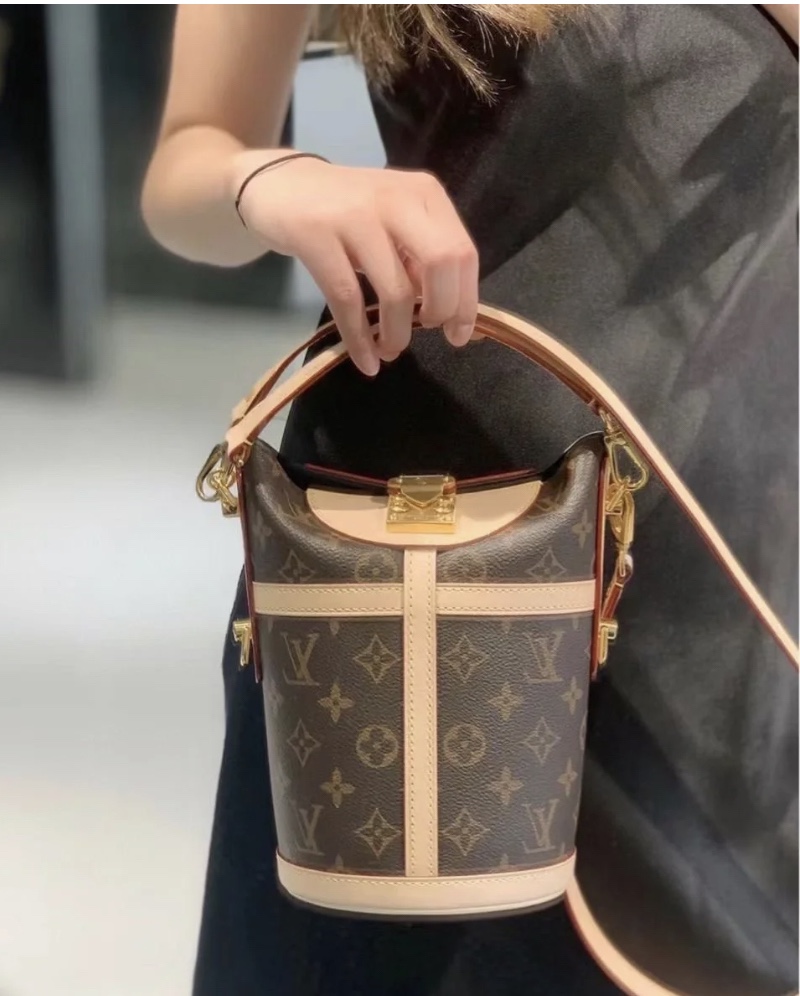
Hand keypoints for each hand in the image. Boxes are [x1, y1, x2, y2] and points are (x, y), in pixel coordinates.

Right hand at [232, 155, 478, 375]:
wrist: (279, 184)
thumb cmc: (345, 211)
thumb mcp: (393, 223)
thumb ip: (422, 258)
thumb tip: (454, 313)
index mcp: (424, 194)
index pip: (463, 253)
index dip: (466, 302)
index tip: (458, 335)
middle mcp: (396, 199)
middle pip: (441, 264)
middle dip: (440, 311)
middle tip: (426, 333)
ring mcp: (355, 215)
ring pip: (395, 291)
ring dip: (397, 334)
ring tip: (389, 351)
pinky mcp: (316, 235)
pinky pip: (347, 301)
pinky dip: (360, 339)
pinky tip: (365, 360)